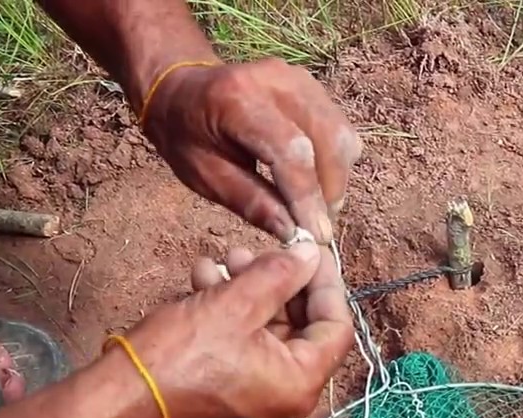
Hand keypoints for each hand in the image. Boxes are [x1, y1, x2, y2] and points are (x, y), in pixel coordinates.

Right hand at [116, 242, 352, 417]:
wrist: (116, 401)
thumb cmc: (177, 358)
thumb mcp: (234, 304)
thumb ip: (279, 276)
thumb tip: (311, 255)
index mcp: (299, 384)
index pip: (336, 327)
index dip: (325, 284)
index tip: (308, 250)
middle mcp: (286, 397)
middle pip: (302, 326)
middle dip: (277, 282)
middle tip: (253, 251)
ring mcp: (257, 395)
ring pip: (267, 330)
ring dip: (247, 290)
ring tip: (220, 262)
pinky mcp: (229, 389)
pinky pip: (243, 344)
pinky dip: (229, 311)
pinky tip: (201, 280)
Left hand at [140, 58, 362, 244]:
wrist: (182, 89)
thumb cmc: (187, 136)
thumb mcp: (204, 176)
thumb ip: (249, 202)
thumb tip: (292, 232)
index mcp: (236, 99)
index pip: (290, 150)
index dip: (307, 195)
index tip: (315, 234)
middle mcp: (275, 80)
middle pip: (327, 138)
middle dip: (329, 189)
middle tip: (316, 223)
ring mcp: (298, 78)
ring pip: (341, 134)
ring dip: (336, 177)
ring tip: (316, 205)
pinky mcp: (311, 85)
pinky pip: (339, 128)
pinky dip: (335, 161)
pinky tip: (315, 180)